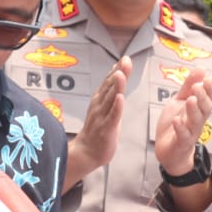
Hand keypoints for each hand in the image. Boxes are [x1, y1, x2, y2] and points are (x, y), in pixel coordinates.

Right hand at [70, 56, 129, 177]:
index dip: (117, 69)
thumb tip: (118, 73)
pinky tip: (120, 98)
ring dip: (116, 86)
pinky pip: (112, 117)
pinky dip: (116, 107)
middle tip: (125, 60)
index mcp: (100, 100)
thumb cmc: (98, 130)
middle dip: (118, 73)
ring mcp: (101, 117)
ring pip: (110, 99)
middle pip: (110, 87)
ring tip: (121, 74)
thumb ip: (112, 91)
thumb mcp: (107, 107)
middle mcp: (99, 106)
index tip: (125, 58)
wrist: (86, 153)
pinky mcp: (106, 129)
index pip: (109, 82)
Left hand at [154, 68, 211, 175]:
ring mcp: (191, 132)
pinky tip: (177, 120)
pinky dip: (180, 128)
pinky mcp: (181, 143)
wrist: (169, 151)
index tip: (208, 78)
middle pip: (205, 109)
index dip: (210, 89)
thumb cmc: (176, 124)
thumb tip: (201, 68)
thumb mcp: (179, 101)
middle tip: (198, 86)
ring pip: (196, 121)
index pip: (209, 98)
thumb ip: (188, 87)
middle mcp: (198, 121)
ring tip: (190, 100)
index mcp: (199, 110)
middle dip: (203, 97)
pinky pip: (183, 136)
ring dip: (194, 110)